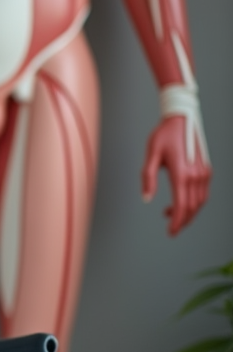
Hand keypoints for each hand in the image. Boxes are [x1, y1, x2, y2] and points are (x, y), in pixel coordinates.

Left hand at [142, 116, 210, 235]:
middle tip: (172, 229)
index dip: (177, 221)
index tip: (171, 232)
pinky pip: (203, 192)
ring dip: (189, 212)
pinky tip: (181, 202)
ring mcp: (203, 172)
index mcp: (181, 173)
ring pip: (200, 201)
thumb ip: (148, 178)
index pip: (181, 205)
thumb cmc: (163, 136)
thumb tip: (146, 199)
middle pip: (193, 207)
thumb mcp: (151, 156)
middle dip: (183, 221)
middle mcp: (196, 175)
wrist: (181, 120)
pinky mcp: (206, 169)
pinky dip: (194, 202)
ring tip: (172, 215)